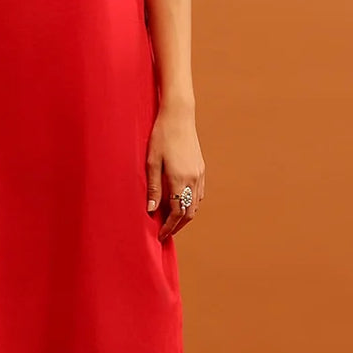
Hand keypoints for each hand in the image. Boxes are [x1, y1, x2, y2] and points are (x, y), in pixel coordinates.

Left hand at [145, 104, 204, 240]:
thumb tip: (151, 210)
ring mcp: (199, 174)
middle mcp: (193, 179)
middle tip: (165, 233)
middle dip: (177, 226)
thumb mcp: (151, 162)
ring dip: (185, 216)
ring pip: (195, 204)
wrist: (178, 116)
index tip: (160, 236)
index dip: (168, 227)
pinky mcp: (201, 168)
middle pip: (189, 212)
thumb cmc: (161, 136)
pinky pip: (198, 194)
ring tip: (171, 221)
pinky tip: (181, 203)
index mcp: (180, 180)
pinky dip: (191, 204)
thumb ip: (153, 188)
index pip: (176, 213)